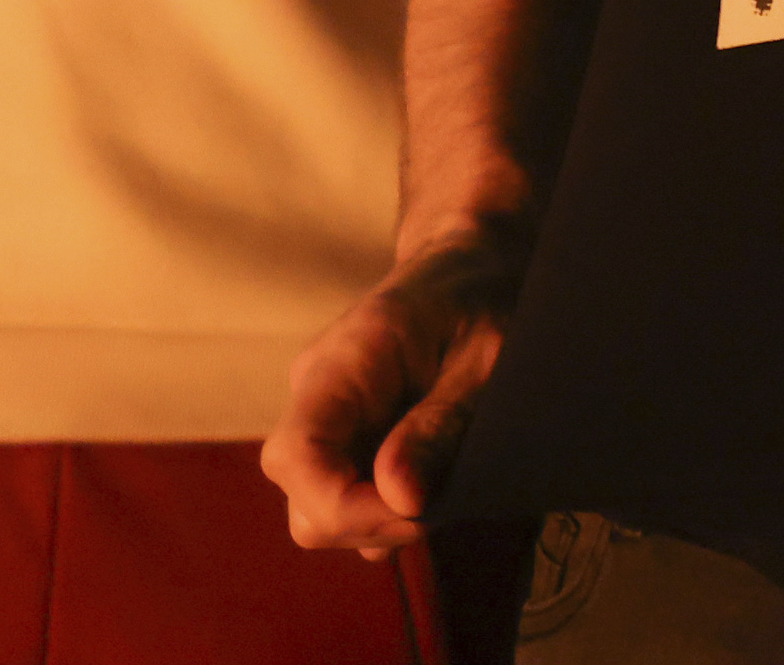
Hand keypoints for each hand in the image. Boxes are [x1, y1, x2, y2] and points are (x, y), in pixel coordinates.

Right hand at [262, 236, 518, 556]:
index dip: (346, 507)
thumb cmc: (486, 295)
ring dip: (377, 522)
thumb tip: (400, 498)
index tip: (418, 513)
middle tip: (442, 506)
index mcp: (346, 359)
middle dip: (369, 524)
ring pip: (316, 508)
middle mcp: (316, 389)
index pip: (296, 456)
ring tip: (442, 491)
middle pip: (303, 498)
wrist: (471, 260)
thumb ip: (441, 422)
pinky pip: (339, 494)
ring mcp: (323, 414)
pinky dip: (379, 511)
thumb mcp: (487, 355)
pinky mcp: (341, 433)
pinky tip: (427, 485)